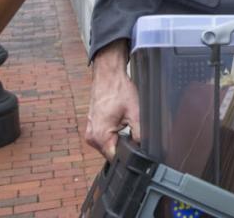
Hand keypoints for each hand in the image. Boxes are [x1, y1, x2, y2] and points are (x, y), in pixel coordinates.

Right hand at [86, 41, 140, 159]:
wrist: (108, 75)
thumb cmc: (119, 90)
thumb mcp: (136, 114)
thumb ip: (139, 135)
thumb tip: (143, 149)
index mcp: (100, 137)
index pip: (116, 158)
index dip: (128, 154)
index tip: (135, 144)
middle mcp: (92, 138)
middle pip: (112, 152)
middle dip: (124, 145)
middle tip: (130, 127)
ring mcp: (90, 132)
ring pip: (109, 144)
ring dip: (118, 137)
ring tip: (123, 121)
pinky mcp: (92, 126)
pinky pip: (104, 136)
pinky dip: (113, 131)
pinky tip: (118, 119)